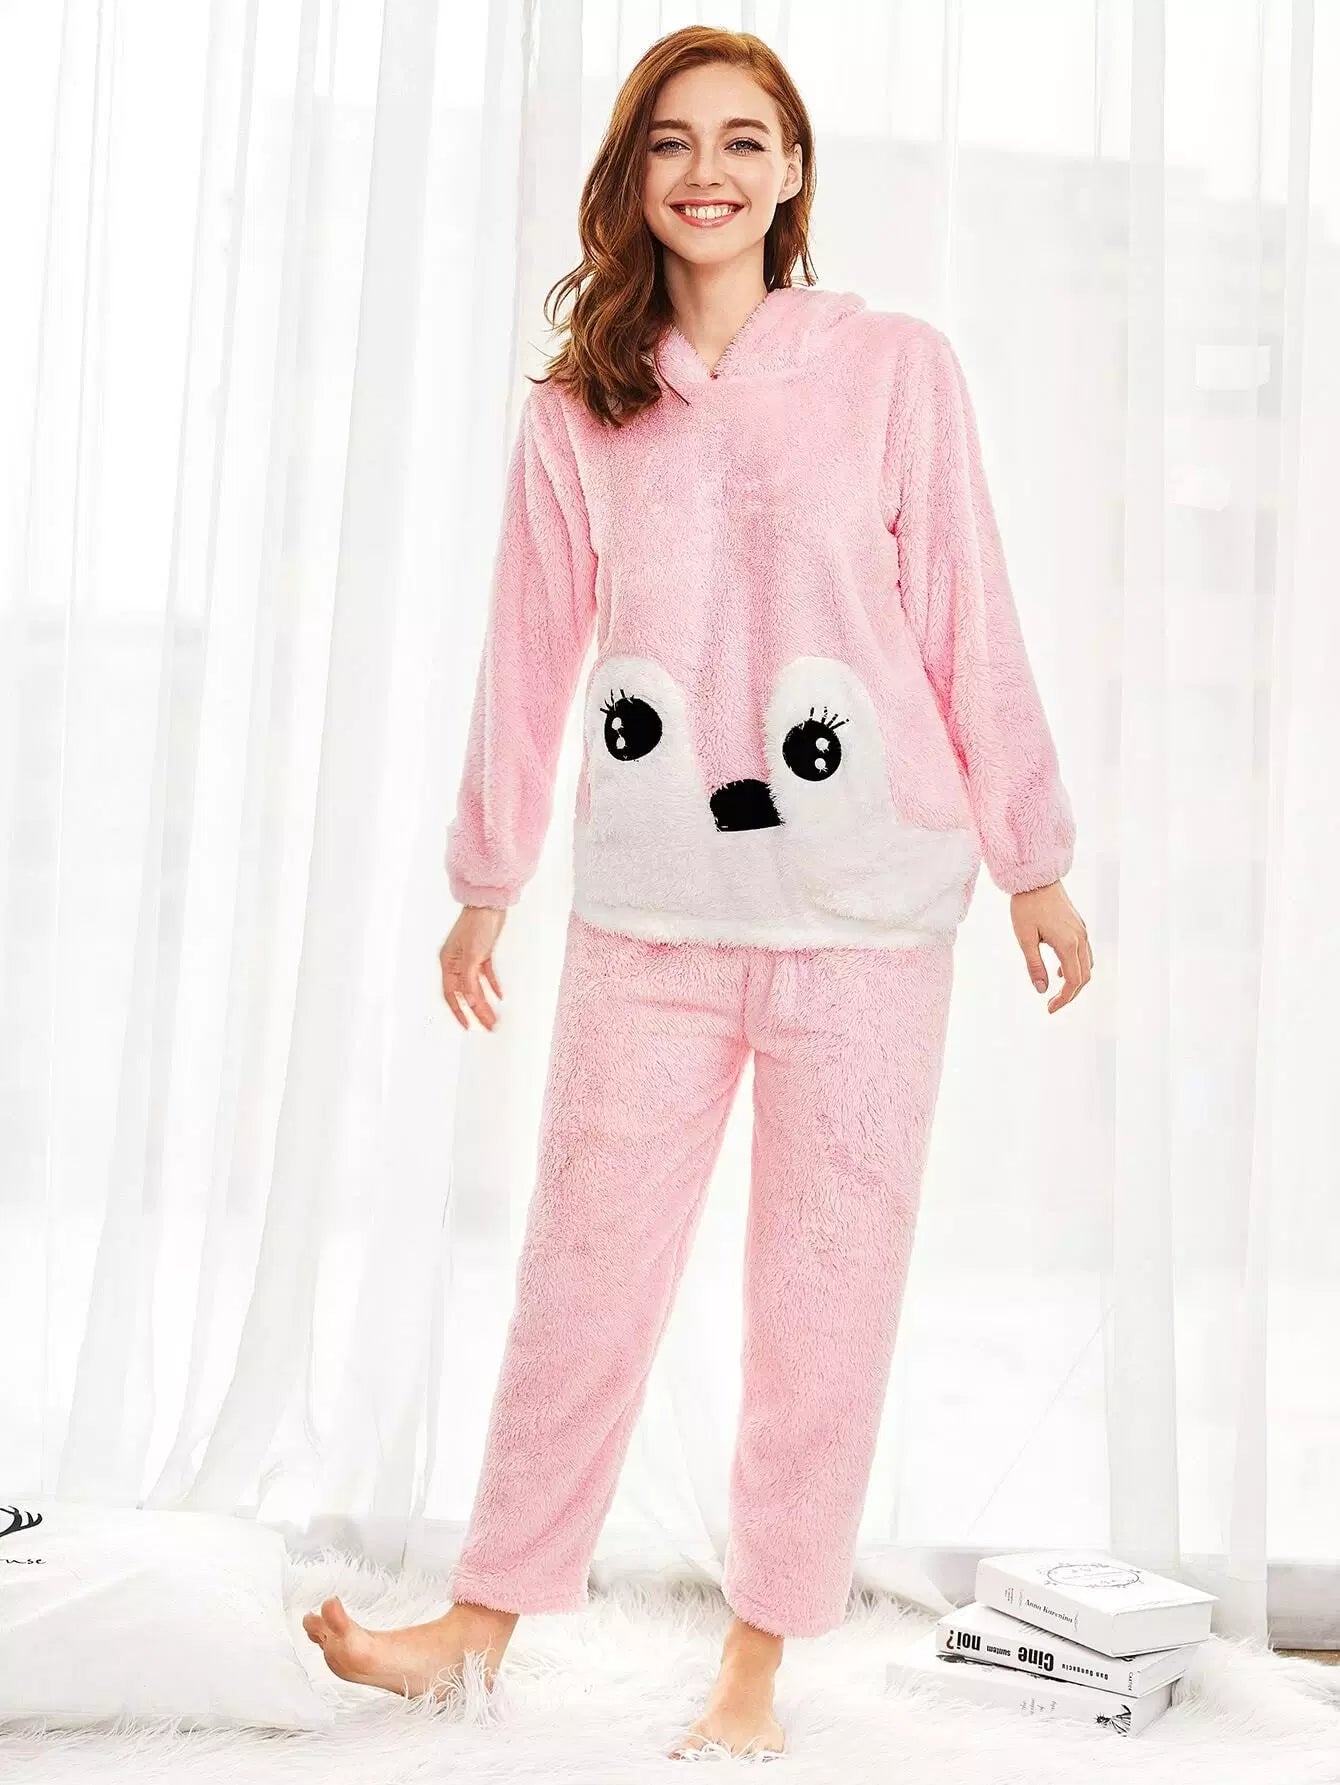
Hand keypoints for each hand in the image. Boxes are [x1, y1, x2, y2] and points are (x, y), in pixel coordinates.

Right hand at [440, 905, 506, 1030]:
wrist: (489, 903)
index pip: (452, 994)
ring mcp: (469, 958)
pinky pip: (485, 975)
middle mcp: (456, 962)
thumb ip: (469, 980)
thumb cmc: (477, 924)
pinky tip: (499, 995)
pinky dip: (492, 985)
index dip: (459, 1012)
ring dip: (485, 1002)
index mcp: (448, 963)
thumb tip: (469, 1002)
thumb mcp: (472, 956)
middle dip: (477, 1011)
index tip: (469, 1026)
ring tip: (494, 1016)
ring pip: (476, 986)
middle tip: (488, 1026)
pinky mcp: (482, 952)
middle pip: (466, 993)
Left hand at [1010, 881, 1091, 1013]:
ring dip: (1075, 981)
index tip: (1050, 1009)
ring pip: (1087, 965)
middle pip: (1084, 976)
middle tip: (1052, 1005)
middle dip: (1070, 994)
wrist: (1036, 878)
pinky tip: (1060, 970)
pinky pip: (1084, 953)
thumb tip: (1041, 990)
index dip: (1064, 999)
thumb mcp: (1025, 938)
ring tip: (1057, 991)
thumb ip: (1034, 965)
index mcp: (1068, 944)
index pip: (1073, 982)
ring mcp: (1082, 931)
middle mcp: (1080, 939)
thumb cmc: (1027, 906)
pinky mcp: (1079, 926)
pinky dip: (1076, 967)